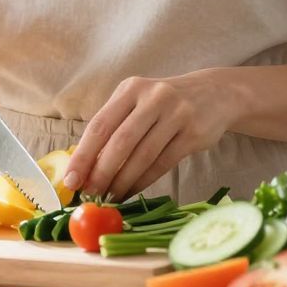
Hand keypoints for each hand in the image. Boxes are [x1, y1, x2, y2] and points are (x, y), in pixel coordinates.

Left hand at [64, 73, 234, 199]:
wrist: (214, 94)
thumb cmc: (164, 104)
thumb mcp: (138, 102)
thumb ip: (114, 127)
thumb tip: (85, 168)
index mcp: (131, 89)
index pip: (100, 125)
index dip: (83, 155)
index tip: (71, 180)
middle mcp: (153, 97)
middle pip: (120, 142)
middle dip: (101, 173)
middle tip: (90, 194)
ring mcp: (176, 114)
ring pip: (142, 156)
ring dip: (122, 182)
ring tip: (110, 198)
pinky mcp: (193, 133)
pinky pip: (163, 163)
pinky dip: (144, 181)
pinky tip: (131, 192)